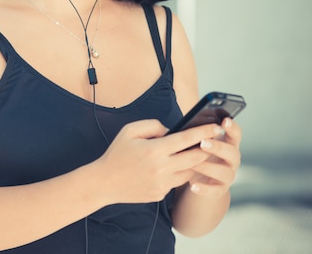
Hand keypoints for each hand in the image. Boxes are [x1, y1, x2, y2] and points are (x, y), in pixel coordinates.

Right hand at [97, 119, 227, 203]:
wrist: (104, 182)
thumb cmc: (117, 153)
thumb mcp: (130, 131)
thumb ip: (153, 125)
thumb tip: (171, 130)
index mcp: (154, 150)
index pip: (186, 139)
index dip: (203, 132)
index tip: (216, 127)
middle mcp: (161, 168)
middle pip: (195, 158)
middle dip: (206, 149)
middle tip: (211, 142)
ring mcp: (162, 183)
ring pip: (189, 172)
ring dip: (192, 163)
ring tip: (190, 154)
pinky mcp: (161, 194)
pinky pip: (176, 182)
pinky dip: (176, 174)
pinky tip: (169, 168)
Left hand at [187, 117, 241, 197]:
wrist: (200, 178)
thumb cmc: (197, 152)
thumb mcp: (198, 140)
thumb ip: (195, 130)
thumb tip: (181, 115)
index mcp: (228, 143)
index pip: (235, 134)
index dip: (232, 127)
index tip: (225, 121)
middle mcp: (232, 159)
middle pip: (232, 152)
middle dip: (218, 147)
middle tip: (203, 143)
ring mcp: (228, 175)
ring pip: (224, 171)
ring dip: (208, 166)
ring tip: (192, 164)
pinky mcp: (219, 189)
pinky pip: (215, 190)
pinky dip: (204, 188)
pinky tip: (193, 185)